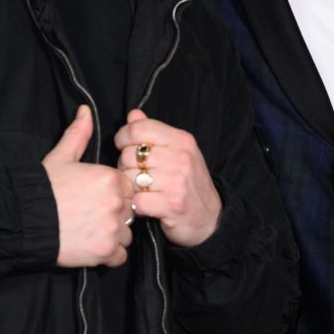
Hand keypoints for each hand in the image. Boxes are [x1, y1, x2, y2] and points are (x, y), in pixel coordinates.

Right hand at [43, 106, 135, 267]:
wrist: (22, 221)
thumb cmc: (42, 188)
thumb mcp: (60, 157)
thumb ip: (78, 134)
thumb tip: (85, 110)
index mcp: (111, 178)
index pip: (127, 189)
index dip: (112, 195)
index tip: (93, 200)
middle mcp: (117, 202)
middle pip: (129, 212)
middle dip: (114, 216)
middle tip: (89, 217)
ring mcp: (113, 228)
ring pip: (126, 235)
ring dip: (113, 237)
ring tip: (88, 232)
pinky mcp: (105, 251)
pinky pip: (119, 257)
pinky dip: (108, 255)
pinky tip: (90, 247)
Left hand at [114, 110, 222, 248]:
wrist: (210, 219)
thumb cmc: (189, 184)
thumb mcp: (178, 152)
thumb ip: (154, 132)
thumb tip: (133, 114)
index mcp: (182, 140)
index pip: (138, 128)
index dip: (123, 138)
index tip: (125, 148)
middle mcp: (181, 157)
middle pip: (129, 154)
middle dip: (126, 167)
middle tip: (137, 177)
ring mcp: (178, 181)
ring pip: (130, 177)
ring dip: (131, 188)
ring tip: (143, 191)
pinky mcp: (172, 204)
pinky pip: (136, 201)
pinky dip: (137, 206)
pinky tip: (146, 206)